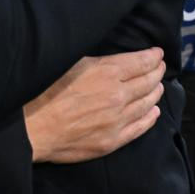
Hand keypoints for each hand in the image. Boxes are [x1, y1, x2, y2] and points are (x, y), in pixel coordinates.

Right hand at [24, 48, 164, 163]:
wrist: (34, 128)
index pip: (140, 62)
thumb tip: (112, 61)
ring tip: (158, 86)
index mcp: (106, 72)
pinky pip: (140, 127)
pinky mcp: (113, 140)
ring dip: (155, 92)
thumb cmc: (44, 92)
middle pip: (147, 82)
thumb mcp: (69, 64)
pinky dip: (150, 117)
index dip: (153, 57)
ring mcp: (117, 120)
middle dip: (156, 72)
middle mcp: (117, 95)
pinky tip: (153, 112)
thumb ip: (96, 63)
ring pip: (146, 103)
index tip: (158, 53)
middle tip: (161, 67)